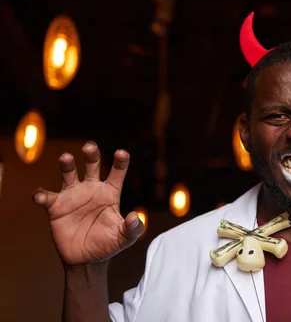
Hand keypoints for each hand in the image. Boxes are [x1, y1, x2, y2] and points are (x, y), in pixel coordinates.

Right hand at [33, 142, 143, 264]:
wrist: (86, 259)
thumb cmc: (108, 244)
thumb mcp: (125, 238)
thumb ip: (133, 228)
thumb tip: (135, 216)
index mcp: (110, 193)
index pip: (117, 172)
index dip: (120, 161)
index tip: (122, 152)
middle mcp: (91, 189)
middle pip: (92, 165)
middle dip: (91, 154)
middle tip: (89, 146)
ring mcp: (73, 196)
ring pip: (69, 173)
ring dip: (67, 164)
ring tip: (66, 157)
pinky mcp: (56, 207)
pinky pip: (46, 197)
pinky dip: (41, 195)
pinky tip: (41, 196)